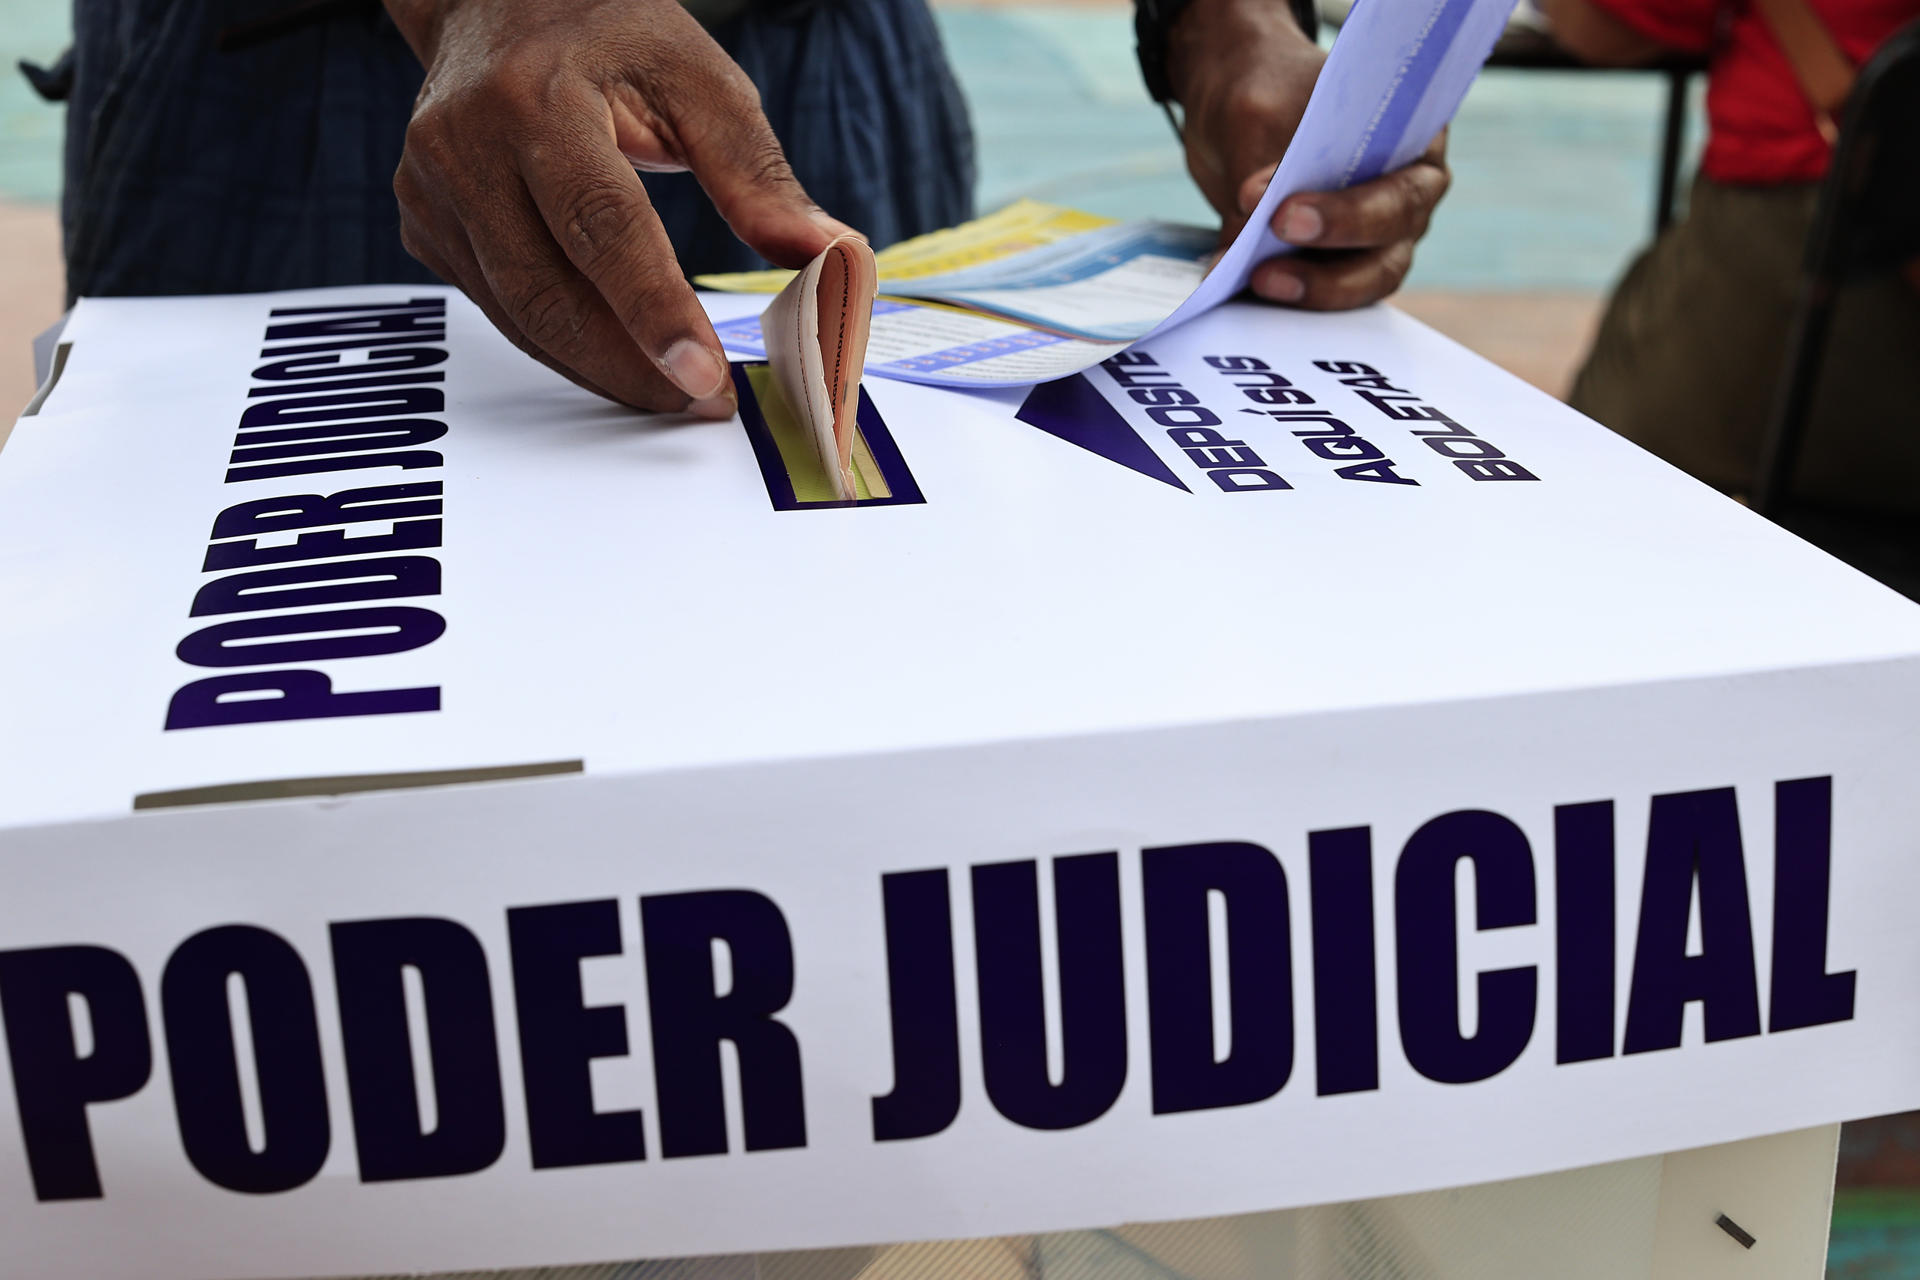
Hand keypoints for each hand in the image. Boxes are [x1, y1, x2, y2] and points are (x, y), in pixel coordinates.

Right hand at [383, 0, 857, 415]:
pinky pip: (500, 310)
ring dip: (600, 370)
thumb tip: (830, 257)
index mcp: (535, 99)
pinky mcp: (425, 226)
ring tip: (672, 395)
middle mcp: (465, 147)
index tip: (705, 376)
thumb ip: (758, 175)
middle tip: (702, 402)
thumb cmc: (608, 36)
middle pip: (550, 292)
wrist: (495, 1)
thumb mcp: (698, 79)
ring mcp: (432, 193)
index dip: (653, 310)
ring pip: (520, 318)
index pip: (601, 225)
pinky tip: (617, 360)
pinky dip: (563, 346)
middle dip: (632, 366)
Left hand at [1167, 0, 1450, 309]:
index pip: (1399, 182)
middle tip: (1269, 249)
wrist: (1240, 116)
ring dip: (1313, 288)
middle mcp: (1407, 193)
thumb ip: (1257, 170)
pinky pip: (1323, 296)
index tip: (1285, 214)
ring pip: (1365, 279)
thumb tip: (1244, 243)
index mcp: (1412, 139)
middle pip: (1389, 237)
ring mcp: (1377, 237)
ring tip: (1256, 281)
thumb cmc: (1266, 94)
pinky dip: (1287, 299)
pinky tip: (1242, 293)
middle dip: (1330, 248)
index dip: (1350, 210)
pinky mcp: (1336, 268)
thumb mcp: (1255, 115)